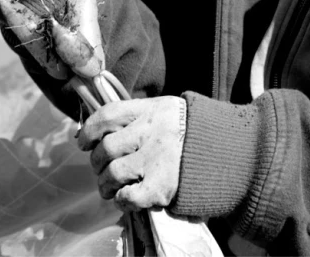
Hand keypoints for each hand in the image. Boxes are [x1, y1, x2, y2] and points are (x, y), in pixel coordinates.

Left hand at [78, 96, 186, 210]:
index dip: (88, 130)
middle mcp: (151, 132)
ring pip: (112, 173)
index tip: (83, 142)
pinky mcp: (162, 186)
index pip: (108, 115)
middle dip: (96, 162)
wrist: (225, 150)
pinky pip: (128, 196)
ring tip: (109, 187)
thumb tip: (98, 131)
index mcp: (150, 110)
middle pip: (106, 147)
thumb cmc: (189, 131)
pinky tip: (124, 197)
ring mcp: (156, 159)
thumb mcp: (164, 110)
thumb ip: (136, 117)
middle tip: (101, 168)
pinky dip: (121, 199)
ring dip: (105, 184)